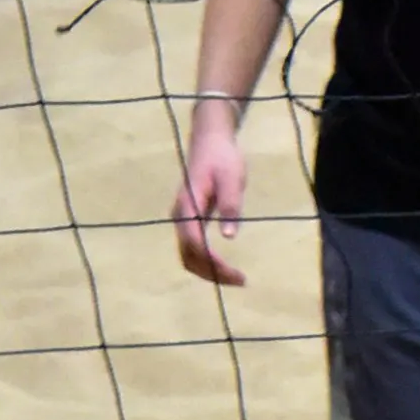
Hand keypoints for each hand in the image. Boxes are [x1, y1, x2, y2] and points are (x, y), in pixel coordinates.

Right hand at [171, 111, 248, 288]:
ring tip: (234, 277)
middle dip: (212, 273)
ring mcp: (182, 220)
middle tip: (240, 281)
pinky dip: (206, 262)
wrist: (210, 139)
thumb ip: (230, 205)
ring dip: (208, 271)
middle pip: (188, 256)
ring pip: (188, 256)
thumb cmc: (222, 156)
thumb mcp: (232, 177)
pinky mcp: (188, 220)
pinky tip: (224, 265)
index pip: (195, 244)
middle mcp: (180, 217)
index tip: (236, 273)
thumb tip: (228, 237)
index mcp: (188, 206)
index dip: (213, 263)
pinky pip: (192, 248)